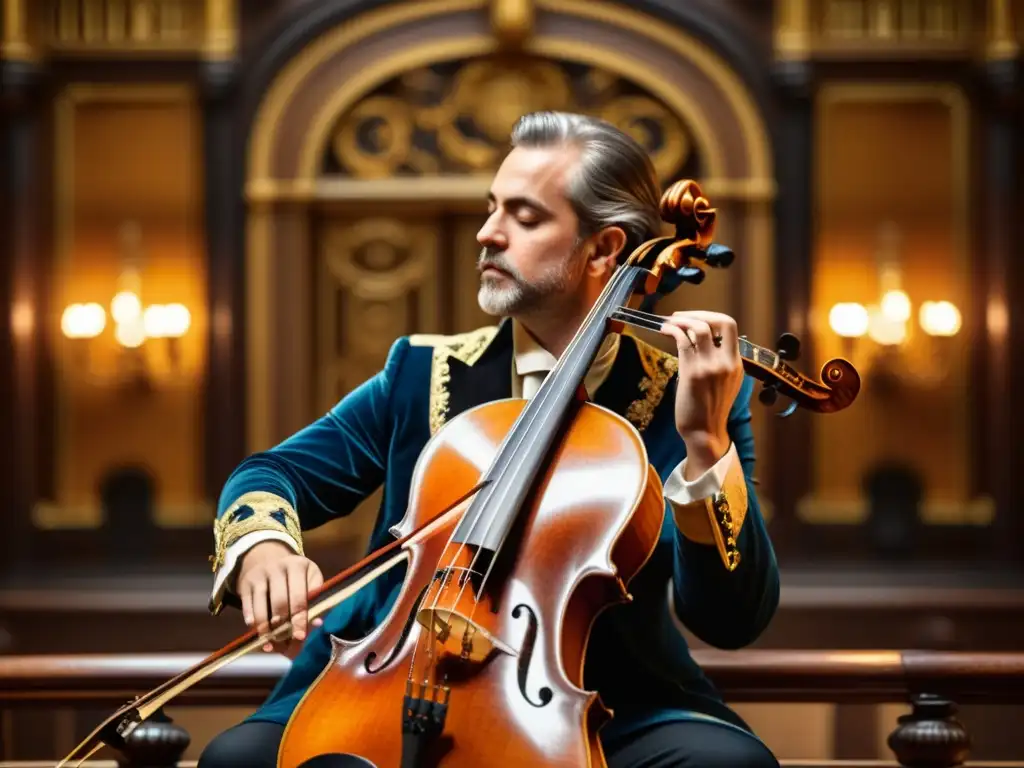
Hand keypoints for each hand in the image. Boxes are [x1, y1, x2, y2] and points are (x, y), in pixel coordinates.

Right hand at [236, 540, 323, 657]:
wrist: (268, 557)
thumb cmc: (296, 576)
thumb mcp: (309, 579)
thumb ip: (315, 600)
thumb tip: (316, 623)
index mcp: (299, 566)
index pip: (300, 597)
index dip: (300, 619)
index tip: (300, 637)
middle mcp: (278, 567)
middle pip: (280, 603)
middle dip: (283, 627)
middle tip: (285, 645)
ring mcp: (260, 574)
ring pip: (261, 607)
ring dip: (265, 629)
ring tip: (271, 644)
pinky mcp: (245, 583)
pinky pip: (247, 606)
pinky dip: (252, 621)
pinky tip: (257, 633)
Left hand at [658, 310, 743, 475]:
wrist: (704, 433)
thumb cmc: (709, 409)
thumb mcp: (723, 382)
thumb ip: (717, 360)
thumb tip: (698, 337)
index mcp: (737, 364)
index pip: (730, 327)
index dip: (712, 316)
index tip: (697, 317)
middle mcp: (726, 362)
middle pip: (720, 321)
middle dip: (699, 313)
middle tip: (681, 315)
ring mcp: (710, 367)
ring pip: (699, 328)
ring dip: (682, 320)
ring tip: (669, 322)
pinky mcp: (692, 373)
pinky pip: (682, 342)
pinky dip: (673, 331)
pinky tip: (665, 330)